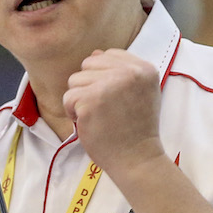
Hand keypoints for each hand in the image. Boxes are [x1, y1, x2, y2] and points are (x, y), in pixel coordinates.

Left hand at [62, 49, 167, 180]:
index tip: (114, 99)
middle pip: (88, 65)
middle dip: (89, 86)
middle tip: (104, 108)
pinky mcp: (91, 100)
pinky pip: (68, 97)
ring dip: (80, 99)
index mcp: (144, 68)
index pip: (108, 55)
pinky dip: (73, 112)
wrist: (138, 159)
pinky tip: (88, 122)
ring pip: (75, 79)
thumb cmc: (136, 128)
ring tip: (97, 115)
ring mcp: (109, 85)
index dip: (103, 77)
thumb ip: (121, 71)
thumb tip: (95, 53)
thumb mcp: (140, 93)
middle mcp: (129, 72)